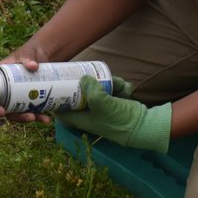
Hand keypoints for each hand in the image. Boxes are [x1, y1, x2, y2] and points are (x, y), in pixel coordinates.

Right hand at [0, 47, 52, 122]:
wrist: (45, 61)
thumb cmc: (30, 54)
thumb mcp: (29, 53)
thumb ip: (29, 58)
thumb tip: (33, 66)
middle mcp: (0, 90)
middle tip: (2, 112)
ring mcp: (11, 99)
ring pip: (10, 113)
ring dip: (20, 118)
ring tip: (32, 117)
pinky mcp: (24, 105)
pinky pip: (27, 114)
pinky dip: (37, 117)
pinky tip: (46, 119)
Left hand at [56, 75, 171, 152]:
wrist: (143, 126)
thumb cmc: (119, 119)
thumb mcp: (102, 103)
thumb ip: (91, 90)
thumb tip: (84, 78)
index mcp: (81, 119)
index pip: (60, 110)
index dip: (55, 99)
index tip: (53, 84)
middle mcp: (89, 114)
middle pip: (77, 97)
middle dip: (81, 84)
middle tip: (79, 72)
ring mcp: (101, 109)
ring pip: (96, 90)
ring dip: (105, 83)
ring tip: (117, 82)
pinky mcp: (113, 104)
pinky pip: (110, 90)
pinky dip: (118, 87)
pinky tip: (125, 88)